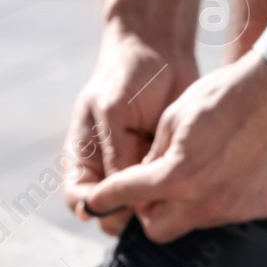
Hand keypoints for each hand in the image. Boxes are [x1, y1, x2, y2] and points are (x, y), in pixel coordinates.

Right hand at [63, 23, 199, 235]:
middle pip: (111, 212)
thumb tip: (115, 197)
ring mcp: (138, 171)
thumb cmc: (128, 75)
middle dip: (127, 214)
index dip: (92, 209)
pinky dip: (174, 194)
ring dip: (154, 207)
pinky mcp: (165, 166)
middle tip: (150, 202)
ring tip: (171, 192)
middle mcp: (109, 170)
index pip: (78, 199)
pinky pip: (166, 193)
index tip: (113, 205)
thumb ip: (115, 152)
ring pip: (141, 208)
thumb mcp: (115, 110)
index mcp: (85, 158)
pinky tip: (188, 185)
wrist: (161, 52)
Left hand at [85, 53, 266, 241]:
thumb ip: (153, 155)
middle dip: (149, 211)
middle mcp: (207, 202)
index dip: (107, 197)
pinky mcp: (264, 206)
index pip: (128, 196)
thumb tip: (143, 179)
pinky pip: (232, 212)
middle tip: (152, 188)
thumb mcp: (176, 116)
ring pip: (197, 221)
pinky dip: (224, 196)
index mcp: (178, 175)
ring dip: (189, 203)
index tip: (96, 200)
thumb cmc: (228, 93)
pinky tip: (234, 166)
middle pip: (158, 230)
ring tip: (203, 166)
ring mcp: (239, 209)